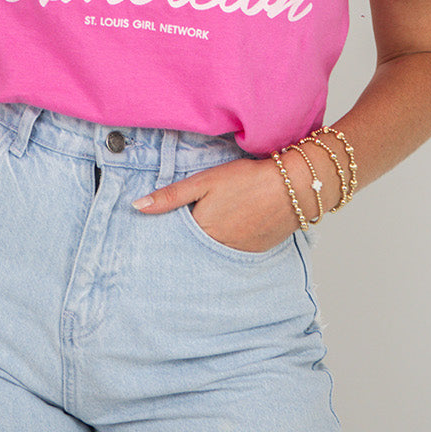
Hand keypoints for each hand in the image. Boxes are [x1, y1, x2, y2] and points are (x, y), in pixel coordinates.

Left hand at [132, 155, 305, 250]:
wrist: (293, 187)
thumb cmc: (248, 179)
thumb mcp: (204, 181)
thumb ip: (171, 196)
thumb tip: (137, 207)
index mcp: (201, 231)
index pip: (175, 238)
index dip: (168, 231)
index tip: (158, 231)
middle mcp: (217, 248)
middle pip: (193, 247)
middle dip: (185, 241)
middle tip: (184, 229)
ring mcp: (237, 252)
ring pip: (212, 251)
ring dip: (206, 244)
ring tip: (208, 227)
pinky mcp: (254, 251)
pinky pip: (232, 252)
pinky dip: (226, 244)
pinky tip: (229, 229)